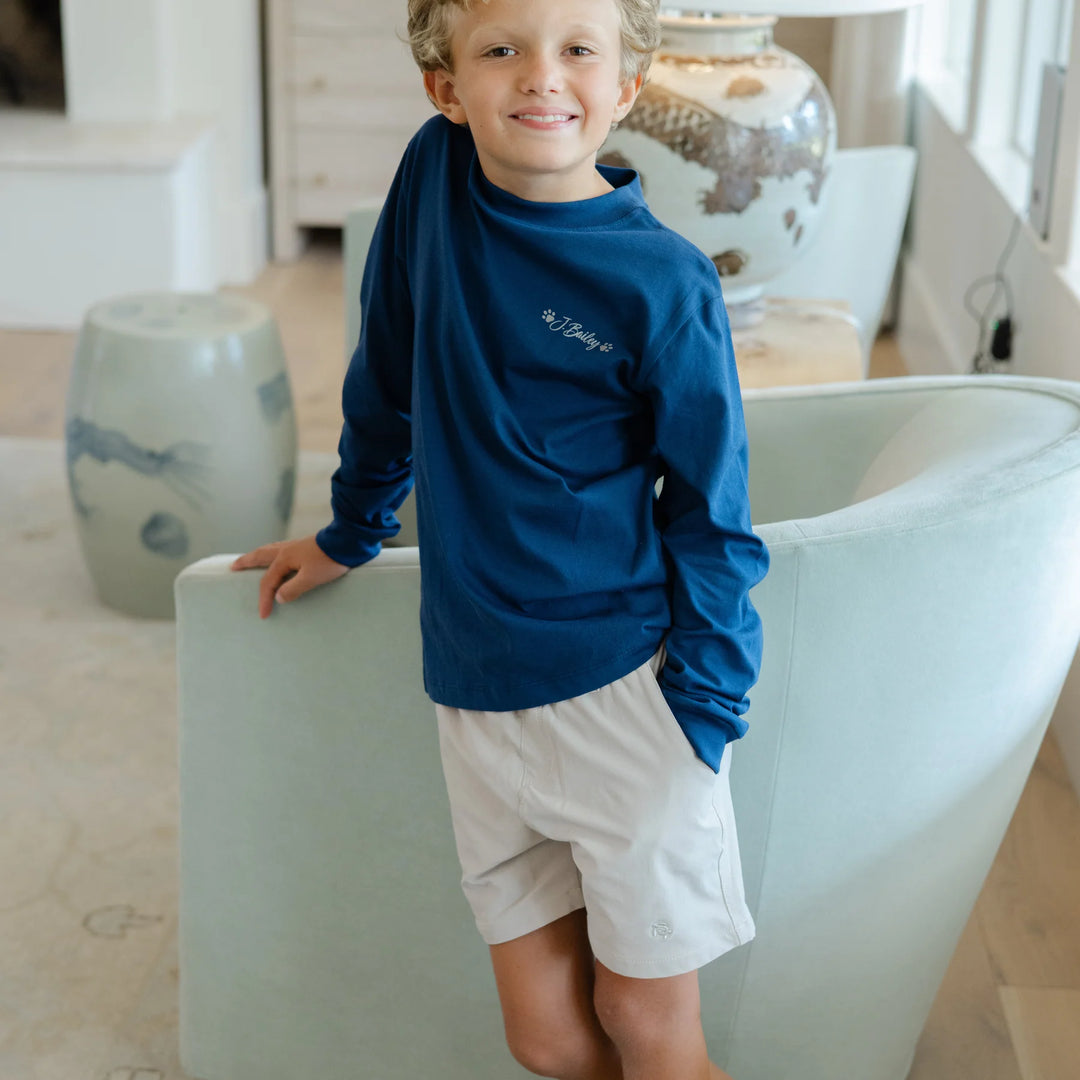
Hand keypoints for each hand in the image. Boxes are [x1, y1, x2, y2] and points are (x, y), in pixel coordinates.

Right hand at [230, 535, 349, 618]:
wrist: (348, 542)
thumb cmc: (330, 560)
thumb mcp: (311, 579)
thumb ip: (293, 589)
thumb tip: (278, 597)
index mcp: (285, 558)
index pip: (268, 582)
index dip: (264, 599)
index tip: (263, 615)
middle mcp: (286, 550)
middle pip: (260, 556)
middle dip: (246, 562)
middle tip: (233, 566)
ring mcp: (295, 546)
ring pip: (270, 551)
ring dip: (258, 556)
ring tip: (250, 559)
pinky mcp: (305, 546)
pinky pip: (281, 550)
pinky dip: (272, 554)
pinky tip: (278, 558)